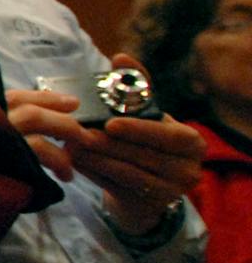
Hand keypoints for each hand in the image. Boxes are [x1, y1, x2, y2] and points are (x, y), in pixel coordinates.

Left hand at [7, 55, 205, 231]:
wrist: (145, 185)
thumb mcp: (145, 115)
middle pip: (145, 155)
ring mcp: (170, 191)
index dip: (140, 129)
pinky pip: (117, 187)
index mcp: (191, 142)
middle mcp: (188, 168)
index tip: (111, 122)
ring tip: (71, 145)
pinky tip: (75, 161)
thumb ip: (136, 85)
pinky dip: (95, 173)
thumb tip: (120, 57)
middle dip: (109, 144)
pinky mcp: (148, 206)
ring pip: (129, 173)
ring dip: (96, 158)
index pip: (168, 135)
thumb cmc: (144, 141)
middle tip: (79, 133)